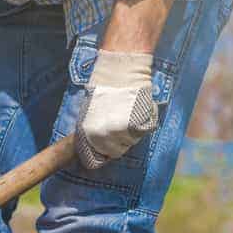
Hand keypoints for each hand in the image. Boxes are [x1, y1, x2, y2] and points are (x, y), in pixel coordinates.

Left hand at [76, 50, 158, 169]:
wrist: (119, 73)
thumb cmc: (102, 91)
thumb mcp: (88, 115)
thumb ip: (92, 133)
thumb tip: (95, 148)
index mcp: (90, 136)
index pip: (97, 159)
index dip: (103, 153)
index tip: (107, 146)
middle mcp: (105, 137)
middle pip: (116, 152)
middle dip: (119, 142)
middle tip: (120, 124)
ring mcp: (122, 132)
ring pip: (131, 142)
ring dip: (131, 133)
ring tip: (128, 114)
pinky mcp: (139, 125)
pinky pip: (144, 132)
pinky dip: (144, 123)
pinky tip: (138, 111)